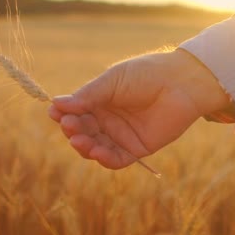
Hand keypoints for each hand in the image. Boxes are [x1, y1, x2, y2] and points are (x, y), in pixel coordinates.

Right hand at [48, 49, 228, 168]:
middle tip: (68, 125)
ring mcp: (121, 136)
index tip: (54, 112)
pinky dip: (104, 159)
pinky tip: (96, 152)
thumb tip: (56, 104)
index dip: (64, 114)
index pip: (76, 112)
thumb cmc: (146, 75)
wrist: (180, 83)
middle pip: (83, 131)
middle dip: (72, 130)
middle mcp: (108, 120)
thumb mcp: (112, 81)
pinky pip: (116, 159)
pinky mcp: (137, 149)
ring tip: (79, 140)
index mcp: (100, 101)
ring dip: (84, 146)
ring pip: (95, 147)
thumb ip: (88, 96)